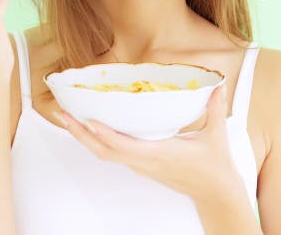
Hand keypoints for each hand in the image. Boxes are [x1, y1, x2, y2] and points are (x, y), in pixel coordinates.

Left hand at [56, 83, 241, 200]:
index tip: (89, 120)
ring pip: (105, 154)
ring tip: (69, 117)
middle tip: (63, 114)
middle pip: (104, 152)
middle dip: (80, 134)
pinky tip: (91, 127)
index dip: (105, 135)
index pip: (125, 147)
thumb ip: (216, 108)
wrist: (215, 194)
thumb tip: (217, 85)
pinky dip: (98, 140)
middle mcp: (145, 162)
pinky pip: (113, 154)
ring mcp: (141, 166)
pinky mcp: (141, 166)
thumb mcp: (216, 135)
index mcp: (160, 154)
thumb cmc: (214, 169)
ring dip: (84, 137)